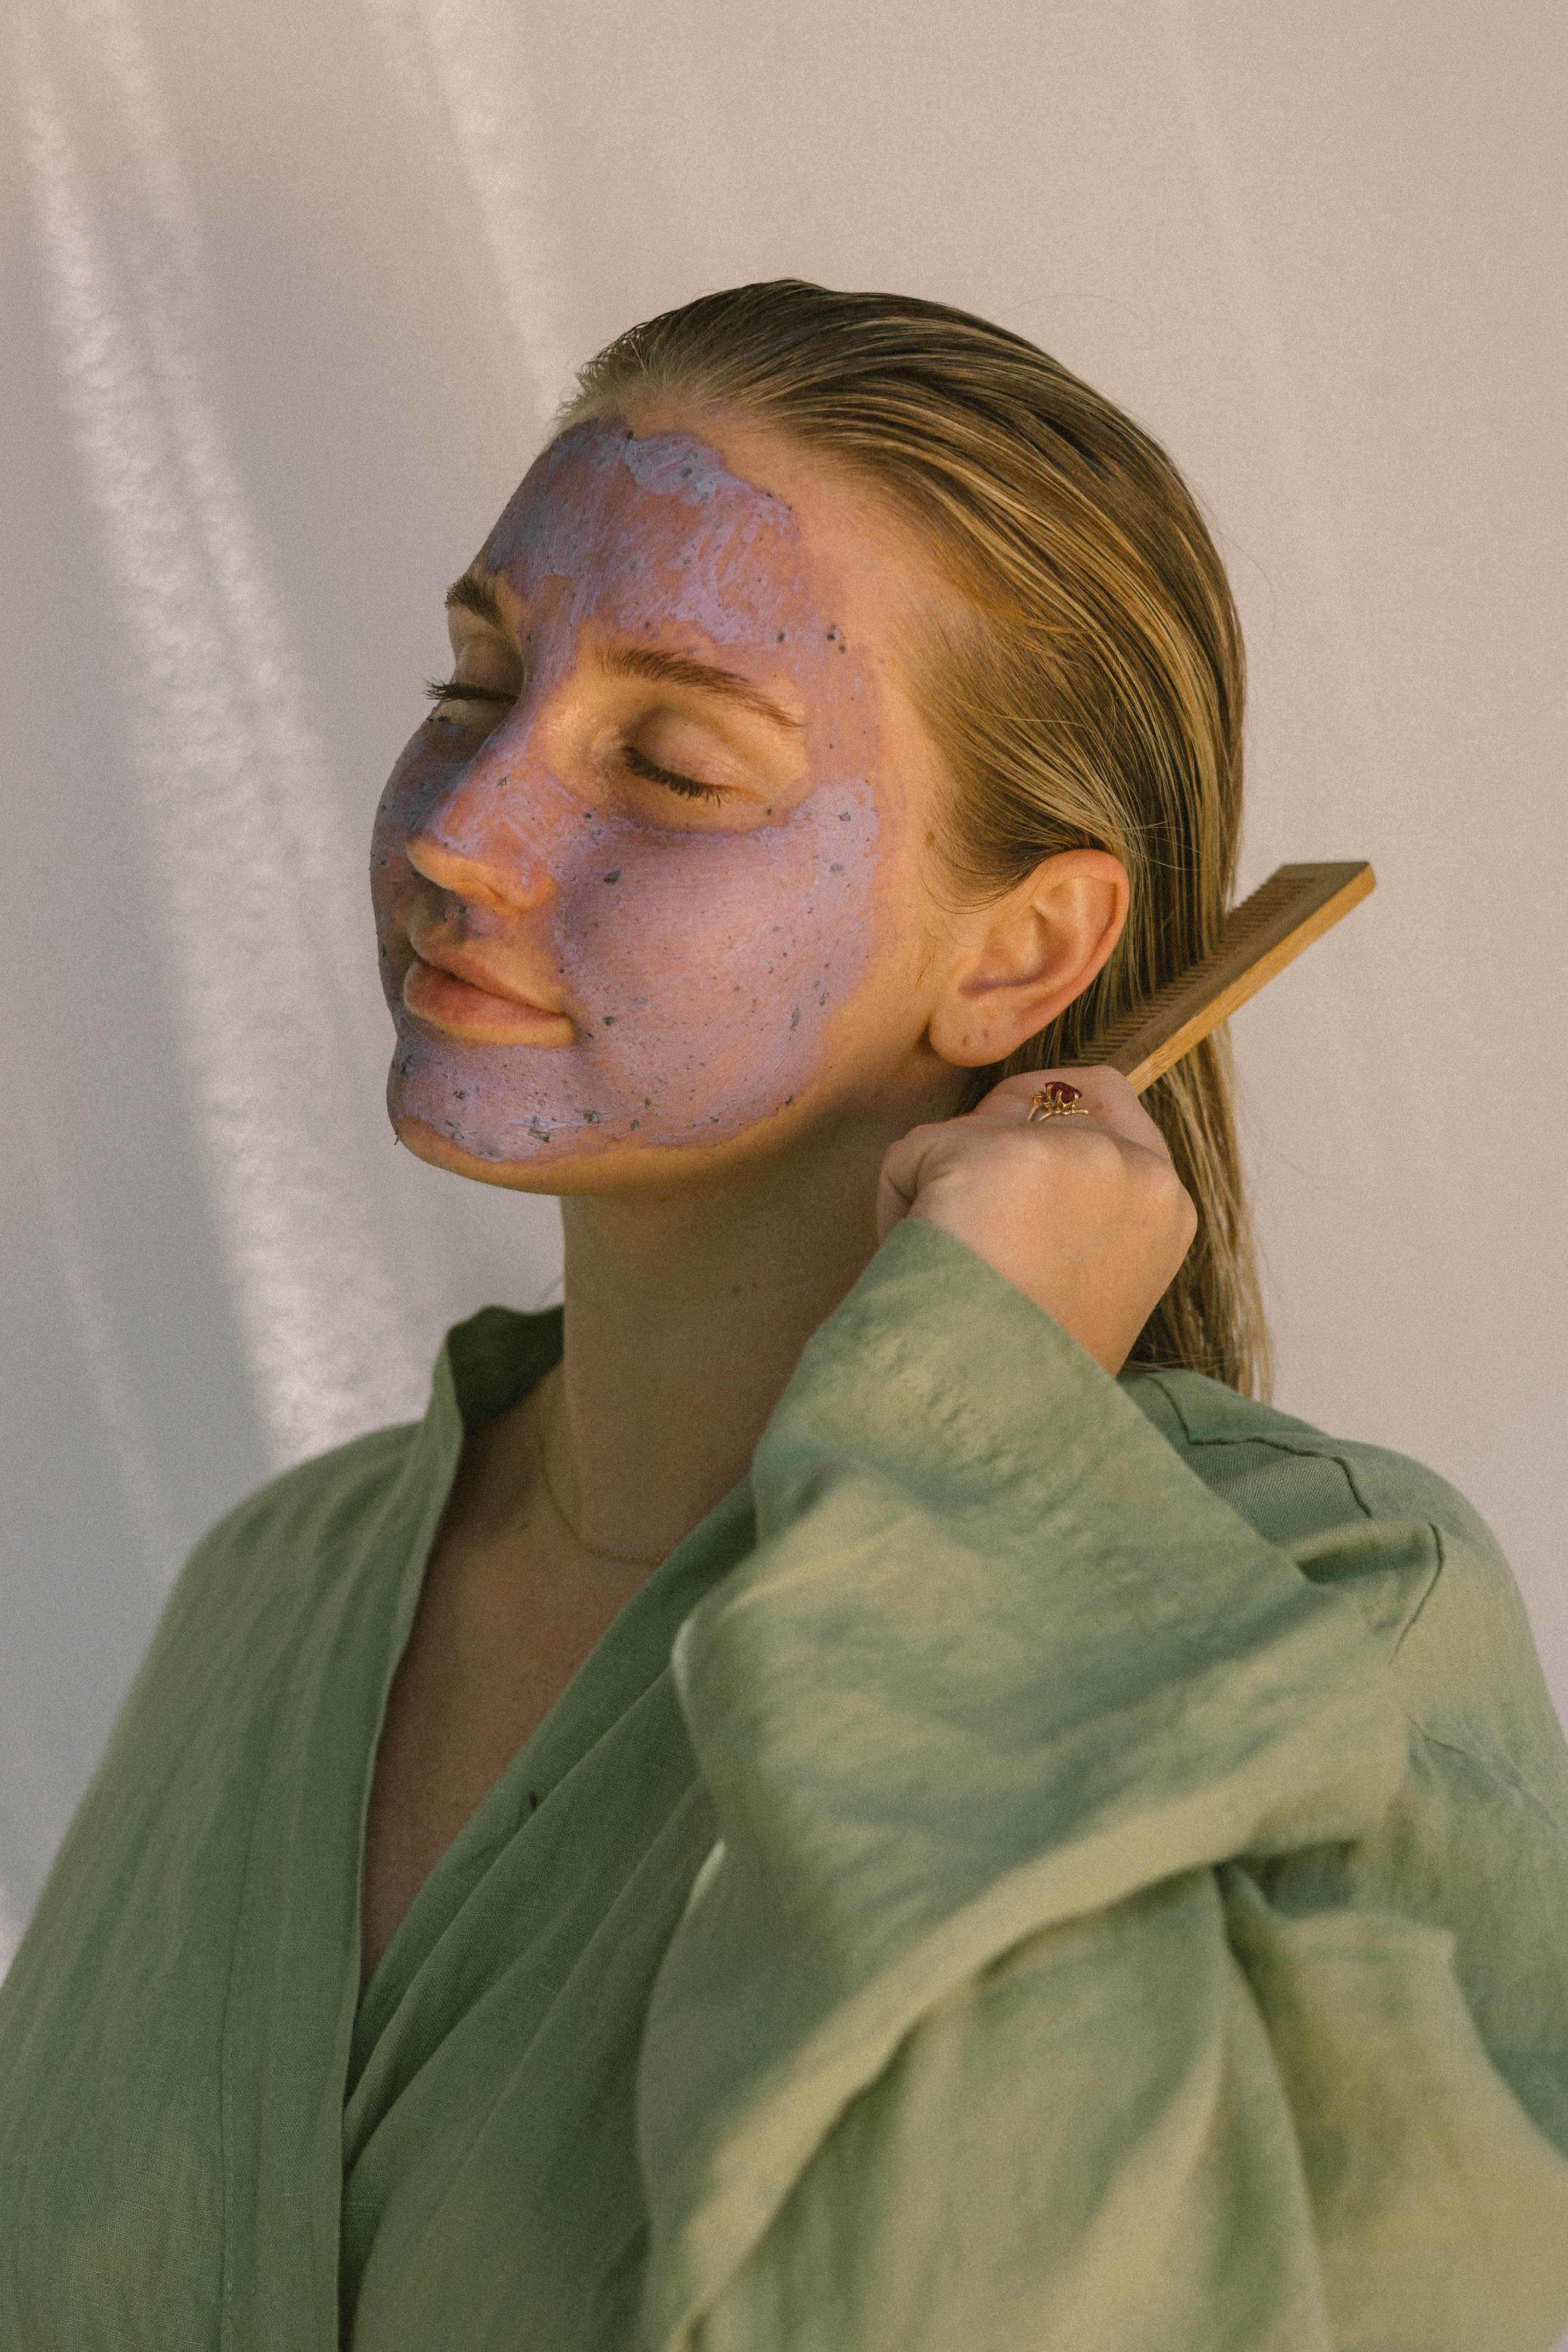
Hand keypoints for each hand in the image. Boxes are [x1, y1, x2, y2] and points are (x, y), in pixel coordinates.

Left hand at [876, 1068, 1197, 1375]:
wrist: (1001, 1414)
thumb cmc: (1031, 1373)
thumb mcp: (1095, 1285)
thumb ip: (1079, 1215)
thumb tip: (1011, 1173)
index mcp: (1167, 1206)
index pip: (1106, 1096)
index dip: (1043, 1111)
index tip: (1004, 1153)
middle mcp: (1134, 1168)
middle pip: (1028, 1100)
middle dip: (982, 1143)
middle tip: (963, 1222)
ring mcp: (1071, 1154)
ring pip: (966, 1131)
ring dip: (940, 1186)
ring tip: (947, 1267)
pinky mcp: (997, 1154)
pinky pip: (913, 1155)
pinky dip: (899, 1205)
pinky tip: (921, 1266)